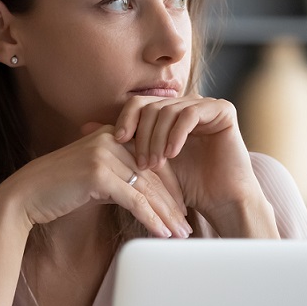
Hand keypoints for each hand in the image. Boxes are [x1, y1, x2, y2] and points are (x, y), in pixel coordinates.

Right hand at [0, 126, 191, 238]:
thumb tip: (145, 196)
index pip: (152, 161)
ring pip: (147, 188)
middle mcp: (110, 140)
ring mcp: (104, 155)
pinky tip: (162, 234)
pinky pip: (134, 200)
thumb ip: (119, 178)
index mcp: (112, 135)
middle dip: (173, 204)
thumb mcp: (94, 178)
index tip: (182, 209)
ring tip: (180, 234)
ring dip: (167, 215)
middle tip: (187, 226)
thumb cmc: (58, 190)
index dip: (171, 187)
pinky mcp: (98, 174)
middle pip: (154, 175)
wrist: (25, 196)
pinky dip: (151, 219)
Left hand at [110, 95, 265, 220]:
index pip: (139, 104)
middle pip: (152, 106)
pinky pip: (191, 114)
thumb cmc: (185, 187)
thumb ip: (121, 144)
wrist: (221, 201)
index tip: (117, 142)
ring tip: (155, 164)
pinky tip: (172, 154)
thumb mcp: (146, 164)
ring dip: (157, 138)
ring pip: (168, 110)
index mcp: (169, 113)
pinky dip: (177, 134)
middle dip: (142, 135)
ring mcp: (206, 105)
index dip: (126, 120)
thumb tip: (83, 127)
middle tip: (141, 163)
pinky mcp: (223, 110)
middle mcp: (187, 104)